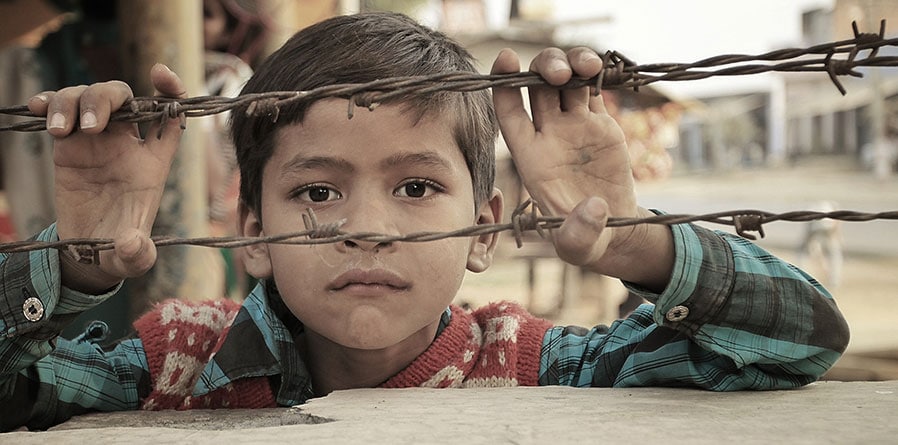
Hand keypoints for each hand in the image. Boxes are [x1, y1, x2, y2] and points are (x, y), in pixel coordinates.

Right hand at [28, 64, 185, 292]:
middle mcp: (127, 144)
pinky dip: (49, 104)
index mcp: (154, 162)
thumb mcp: (133, 258)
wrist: (88, 253)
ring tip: (59, 129)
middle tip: (92, 128)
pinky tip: (37, 109)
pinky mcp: (67, 145)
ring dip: (72, 102)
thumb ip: (138, 254)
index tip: (159, 74)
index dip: (171, 91)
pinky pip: (59, 112)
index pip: (170, 116)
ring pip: (89, 98)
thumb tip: (133, 245)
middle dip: (107, 99)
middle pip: (124, 98)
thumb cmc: (120, 249)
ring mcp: (96, 141)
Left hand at [491, 48, 671, 288]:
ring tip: (588, 66)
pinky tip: (601, 69)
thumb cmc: (584, 240)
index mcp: (532, 157)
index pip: (509, 114)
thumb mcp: (579, 246)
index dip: (503, 85)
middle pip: (537, 87)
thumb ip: (579, 232)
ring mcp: (574, 126)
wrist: (614, 229)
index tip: (506, 59)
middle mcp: (549, 135)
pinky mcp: (600, 123)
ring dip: (572, 63)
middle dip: (544, 70)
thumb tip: (593, 208)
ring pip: (565, 80)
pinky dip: (595, 73)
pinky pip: (592, 88)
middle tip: (560, 74)